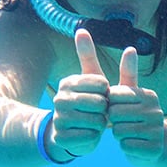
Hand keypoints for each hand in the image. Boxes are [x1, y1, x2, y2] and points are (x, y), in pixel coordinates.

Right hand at [49, 29, 109, 158]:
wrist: (73, 133)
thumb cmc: (89, 103)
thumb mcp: (92, 79)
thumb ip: (88, 56)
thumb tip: (81, 29)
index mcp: (68, 82)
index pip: (102, 84)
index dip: (108, 92)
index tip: (101, 95)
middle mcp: (60, 98)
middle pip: (100, 103)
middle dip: (106, 109)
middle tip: (99, 112)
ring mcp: (58, 119)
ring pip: (96, 121)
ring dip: (101, 124)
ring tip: (94, 122)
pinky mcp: (61, 137)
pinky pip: (91, 136)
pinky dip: (95, 137)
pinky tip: (88, 134)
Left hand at [109, 46, 164, 161]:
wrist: (153, 144)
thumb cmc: (134, 114)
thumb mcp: (130, 93)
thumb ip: (128, 71)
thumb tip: (131, 48)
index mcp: (148, 95)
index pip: (114, 95)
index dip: (110, 103)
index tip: (119, 107)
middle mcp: (156, 111)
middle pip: (115, 113)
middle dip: (113, 120)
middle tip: (123, 122)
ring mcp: (157, 130)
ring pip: (119, 131)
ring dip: (118, 134)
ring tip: (128, 132)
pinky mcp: (154, 149)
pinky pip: (126, 146)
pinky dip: (125, 147)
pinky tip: (133, 144)